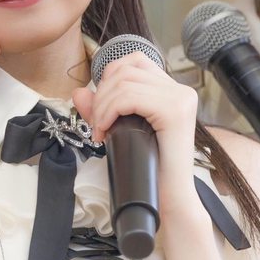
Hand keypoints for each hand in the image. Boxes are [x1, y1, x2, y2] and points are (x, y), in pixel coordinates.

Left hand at [73, 52, 197, 211]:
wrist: (169, 199)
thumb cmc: (147, 166)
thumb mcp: (119, 130)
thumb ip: (100, 109)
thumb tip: (79, 91)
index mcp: (172, 89)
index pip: (134, 60)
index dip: (109, 76)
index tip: (101, 105)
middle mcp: (180, 90)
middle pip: (125, 70)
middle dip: (101, 94)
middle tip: (96, 123)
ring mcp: (180, 99)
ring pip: (124, 83)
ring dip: (102, 106)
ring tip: (100, 130)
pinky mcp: (175, 112)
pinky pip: (130, 98)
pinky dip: (109, 112)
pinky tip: (105, 131)